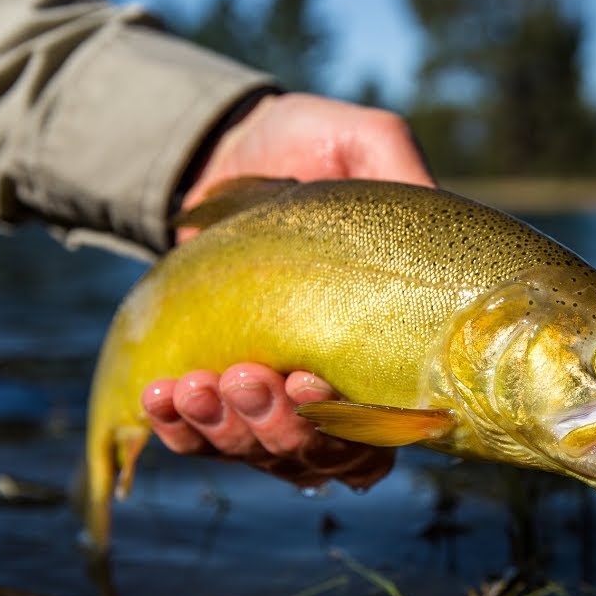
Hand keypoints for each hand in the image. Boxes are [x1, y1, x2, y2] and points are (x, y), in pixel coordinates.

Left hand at [142, 93, 430, 491]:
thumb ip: (403, 170)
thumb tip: (433, 212)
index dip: (353, 429)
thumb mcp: (366, 141)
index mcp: (389, 341)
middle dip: (278, 428)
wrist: (222, 147)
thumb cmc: (308, 144)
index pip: (386, 427)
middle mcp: (337, 381)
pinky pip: (200, 438)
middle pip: (318, 454)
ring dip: (224, 431)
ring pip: (257, 453)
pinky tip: (162, 396)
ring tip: (193, 386)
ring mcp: (274, 392)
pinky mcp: (218, 388)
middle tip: (247, 377)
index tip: (310, 382)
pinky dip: (179, 429)